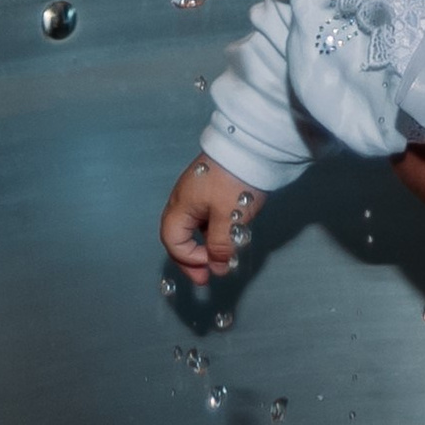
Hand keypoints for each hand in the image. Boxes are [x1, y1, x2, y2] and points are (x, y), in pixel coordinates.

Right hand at [160, 154, 265, 285]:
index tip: (211, 266)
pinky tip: (228, 238)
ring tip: (221, 259)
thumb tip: (217, 269)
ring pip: (194, 228)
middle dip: (192, 259)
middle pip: (179, 236)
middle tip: (206, 278)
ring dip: (205, 246)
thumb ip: (220, 246)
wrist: (251, 146)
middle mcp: (183, 200)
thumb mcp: (228, 219)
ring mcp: (197, 194)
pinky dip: (213, 232)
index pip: (173, 242)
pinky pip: (206, 217)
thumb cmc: (235, 183)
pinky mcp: (212, 189)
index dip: (190, 259)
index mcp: (180, 206)